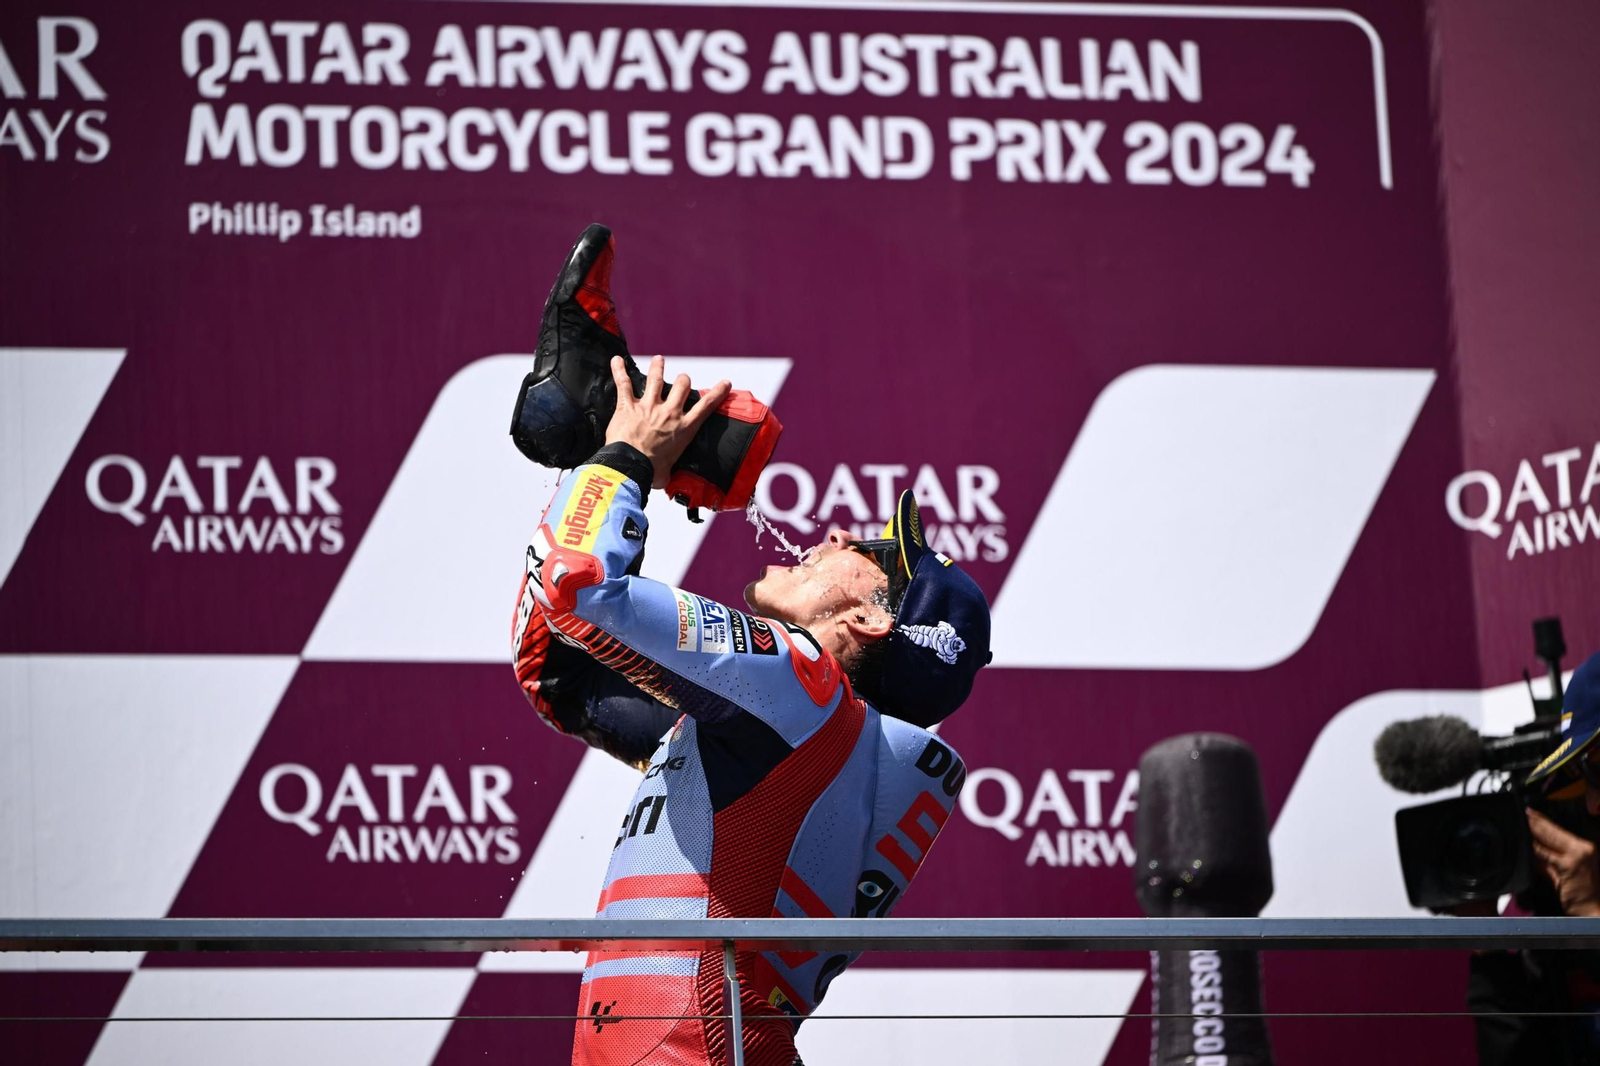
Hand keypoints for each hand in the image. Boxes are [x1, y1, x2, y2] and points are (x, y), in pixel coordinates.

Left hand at [605, 356, 730, 488]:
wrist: (631, 466)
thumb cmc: (650, 472)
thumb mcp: (669, 472)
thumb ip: (669, 471)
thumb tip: (665, 479)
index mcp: (683, 429)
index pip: (706, 406)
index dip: (717, 393)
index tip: (724, 383)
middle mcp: (669, 413)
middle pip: (682, 386)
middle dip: (684, 380)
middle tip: (682, 380)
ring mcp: (648, 407)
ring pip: (656, 379)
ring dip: (658, 367)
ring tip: (659, 360)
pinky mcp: (628, 406)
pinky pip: (624, 384)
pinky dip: (619, 370)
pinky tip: (617, 361)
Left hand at [1527, 809, 1599, 916]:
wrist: (1595, 911)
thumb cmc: (1583, 894)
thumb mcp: (1567, 874)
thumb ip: (1550, 863)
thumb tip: (1534, 853)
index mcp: (1585, 848)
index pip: (1560, 830)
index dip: (1543, 820)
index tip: (1530, 813)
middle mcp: (1583, 848)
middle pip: (1554, 831)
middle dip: (1536, 821)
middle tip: (1523, 812)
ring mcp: (1577, 856)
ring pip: (1549, 839)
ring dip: (1533, 830)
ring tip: (1521, 822)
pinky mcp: (1569, 866)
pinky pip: (1546, 854)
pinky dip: (1535, 848)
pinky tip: (1526, 843)